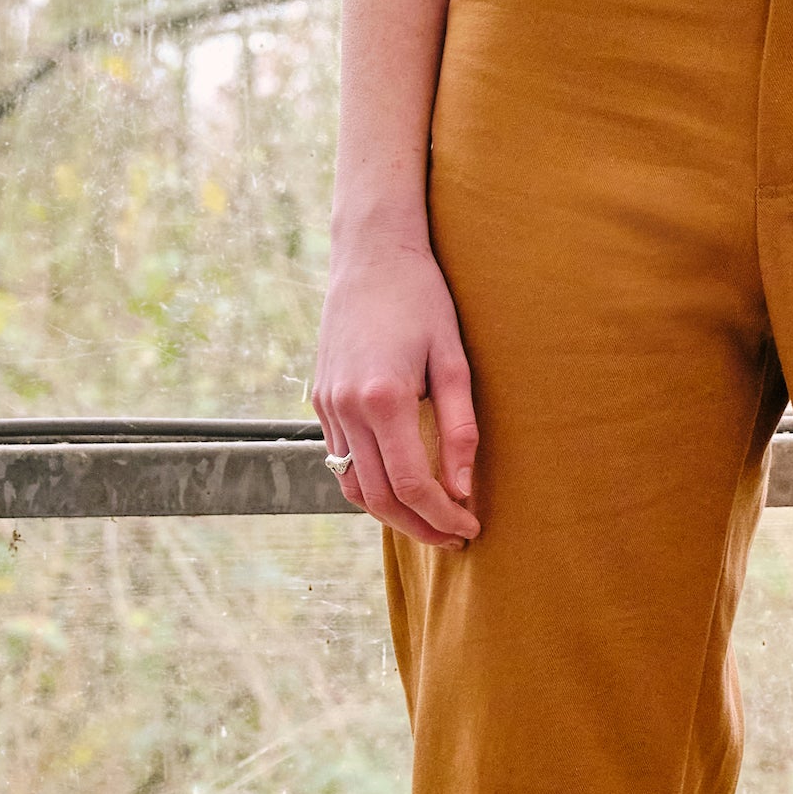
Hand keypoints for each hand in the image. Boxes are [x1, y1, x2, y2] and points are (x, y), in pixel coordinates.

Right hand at [311, 235, 481, 542]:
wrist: (370, 255)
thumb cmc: (423, 300)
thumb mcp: (454, 361)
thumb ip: (460, 428)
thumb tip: (463, 489)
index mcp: (384, 399)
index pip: (413, 485)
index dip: (444, 515)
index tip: (471, 528)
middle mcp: (346, 408)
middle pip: (379, 498)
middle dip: (419, 527)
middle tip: (455, 538)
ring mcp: (327, 406)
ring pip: (353, 486)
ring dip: (390, 514)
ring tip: (430, 522)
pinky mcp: (321, 400)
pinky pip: (340, 461)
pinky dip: (369, 485)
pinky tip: (401, 488)